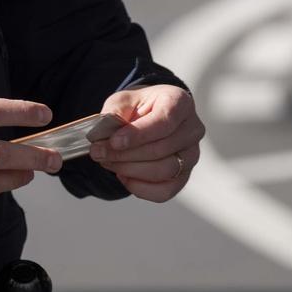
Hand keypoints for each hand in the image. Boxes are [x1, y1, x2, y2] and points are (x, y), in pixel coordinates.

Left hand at [89, 84, 203, 201]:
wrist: (147, 117)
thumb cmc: (138, 107)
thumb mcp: (123, 100)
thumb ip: (114, 113)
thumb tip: (103, 134)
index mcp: (179, 102)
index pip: (164, 121)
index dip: (138, 135)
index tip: (114, 141)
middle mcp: (192, 129)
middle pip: (161, 149)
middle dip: (125, 154)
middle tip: (99, 152)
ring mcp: (191, 154)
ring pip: (163, 171)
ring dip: (130, 170)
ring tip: (108, 162)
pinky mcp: (184, 175)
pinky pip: (165, 191)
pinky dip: (140, 188)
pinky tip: (123, 176)